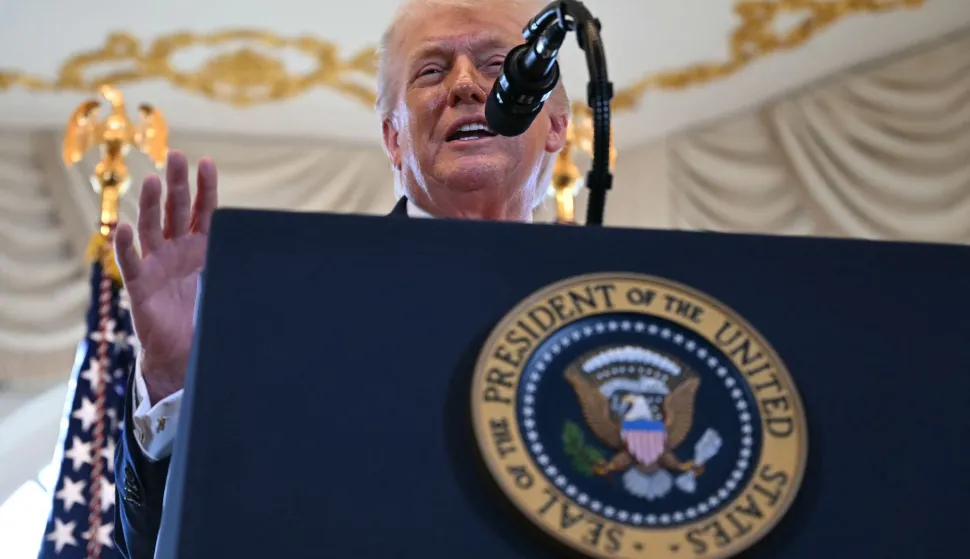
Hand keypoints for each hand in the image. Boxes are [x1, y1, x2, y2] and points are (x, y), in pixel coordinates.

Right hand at [115, 150, 217, 403]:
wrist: (184, 352)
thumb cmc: (206, 316)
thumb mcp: (229, 285)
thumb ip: (242, 266)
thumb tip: (285, 254)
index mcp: (201, 247)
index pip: (203, 210)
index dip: (204, 187)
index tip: (206, 162)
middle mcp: (176, 248)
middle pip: (176, 209)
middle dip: (177, 183)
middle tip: (177, 156)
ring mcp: (157, 263)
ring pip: (152, 227)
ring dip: (152, 204)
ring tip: (154, 180)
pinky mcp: (140, 284)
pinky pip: (131, 262)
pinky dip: (125, 245)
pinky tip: (122, 227)